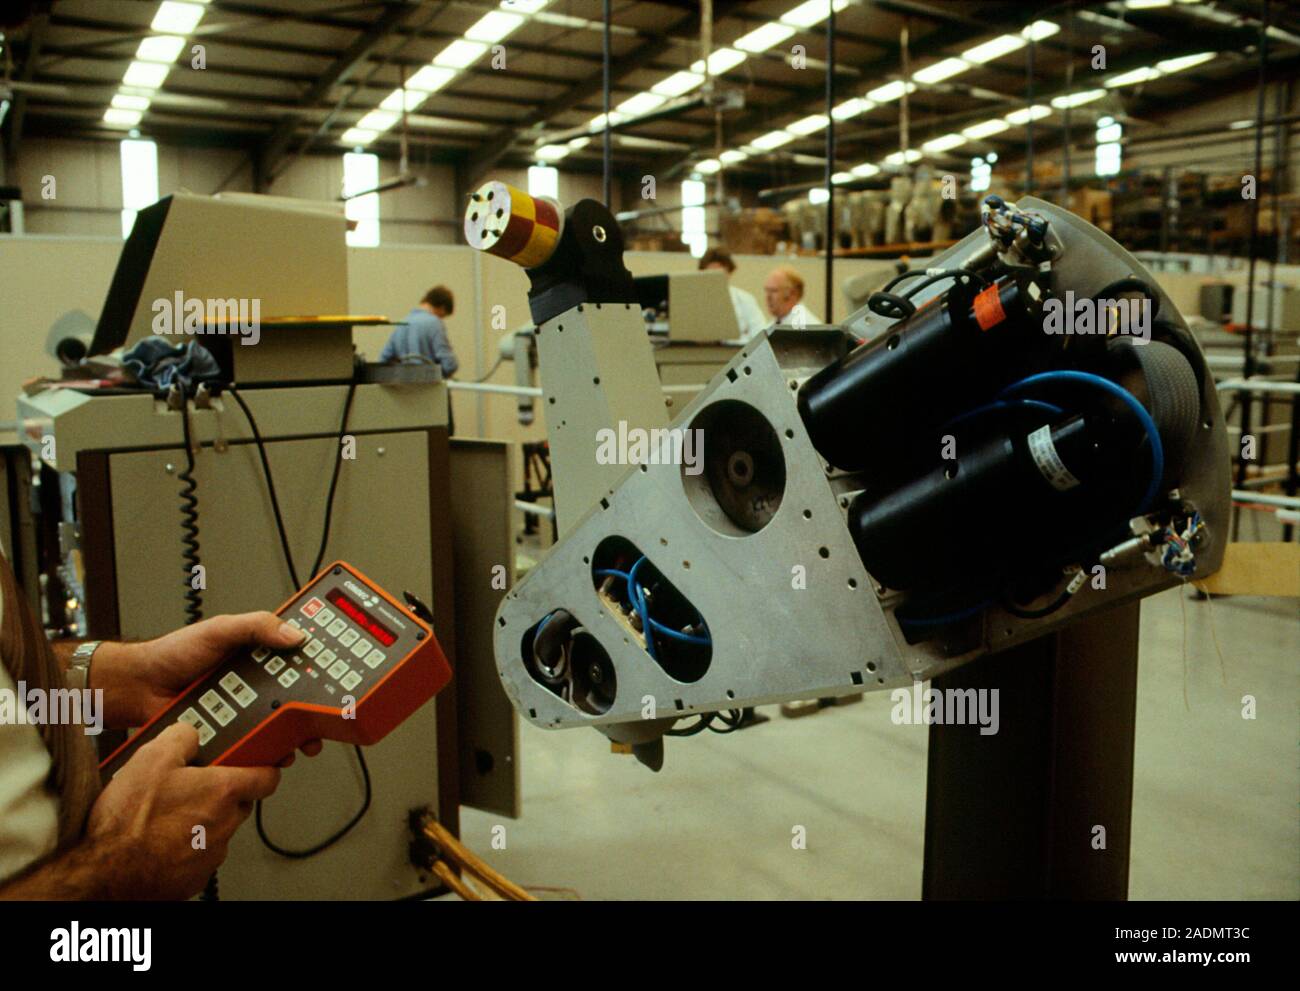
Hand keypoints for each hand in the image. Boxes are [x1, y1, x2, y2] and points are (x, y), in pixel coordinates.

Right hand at [86, 723, 280, 899]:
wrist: (102, 874)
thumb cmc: (126, 823)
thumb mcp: (151, 758)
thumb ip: (182, 737)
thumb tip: (191, 734)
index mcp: (222, 792)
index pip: (268, 776)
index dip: (261, 765)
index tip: (253, 760)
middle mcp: (224, 825)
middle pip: (238, 802)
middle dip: (219, 791)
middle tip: (188, 784)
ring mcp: (211, 854)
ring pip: (216, 827)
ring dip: (198, 818)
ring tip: (162, 813)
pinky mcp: (194, 877)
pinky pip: (198, 853)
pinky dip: (183, 844)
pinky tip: (156, 838)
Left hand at [92, 612, 322, 762]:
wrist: (140, 688)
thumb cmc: (173, 654)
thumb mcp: (220, 629)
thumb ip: (256, 626)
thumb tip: (294, 634)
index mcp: (259, 655)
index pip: (298, 660)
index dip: (320, 668)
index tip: (340, 677)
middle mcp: (257, 683)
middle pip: (296, 697)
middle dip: (315, 711)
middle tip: (326, 718)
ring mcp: (245, 709)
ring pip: (279, 725)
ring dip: (293, 735)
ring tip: (302, 740)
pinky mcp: (232, 733)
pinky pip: (253, 743)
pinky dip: (264, 750)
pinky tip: (272, 752)